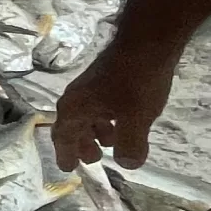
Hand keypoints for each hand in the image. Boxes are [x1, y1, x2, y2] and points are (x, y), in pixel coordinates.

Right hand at [52, 41, 178, 170]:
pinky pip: (98, 106)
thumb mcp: (136, 118)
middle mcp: (75, 98)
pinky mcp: (104, 79)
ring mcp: (89, 87)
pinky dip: (105, 119)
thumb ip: (130, 145)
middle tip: (94, 159)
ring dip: (95, 132)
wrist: (147, 41)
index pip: (63, 137)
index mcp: (74, 109)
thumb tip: (127, 164)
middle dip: (81, 145)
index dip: (66, 154)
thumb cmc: (136, 81)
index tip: (68, 169)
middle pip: (72, 127)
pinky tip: (122, 120)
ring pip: (86, 116)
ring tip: (111, 143)